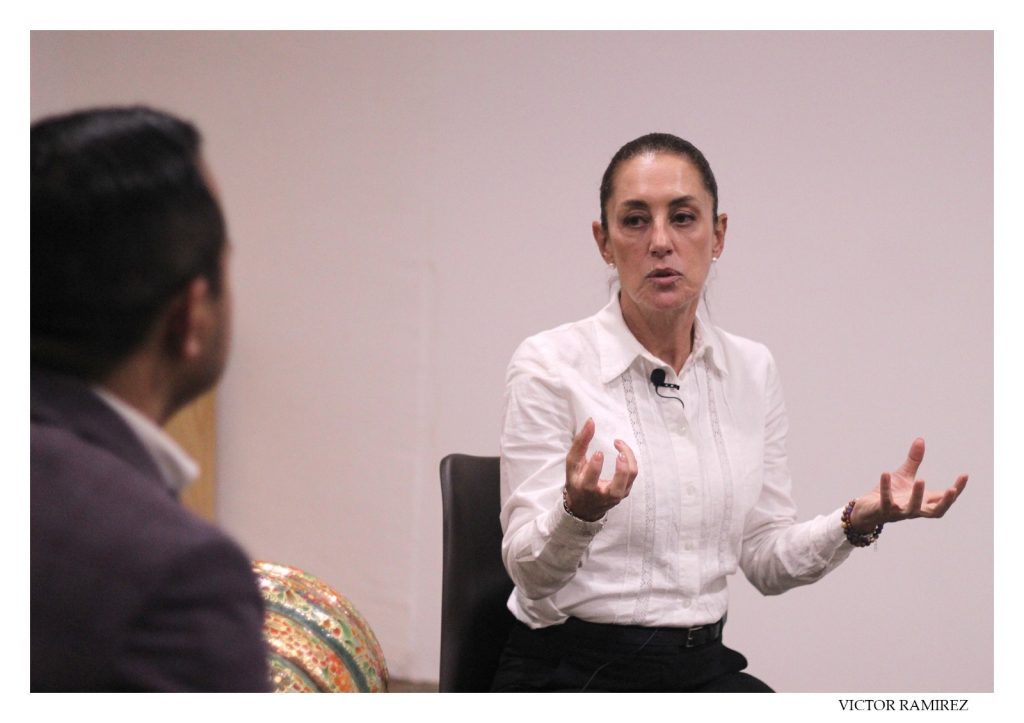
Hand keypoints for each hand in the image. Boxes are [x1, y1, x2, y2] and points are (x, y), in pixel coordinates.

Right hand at [563, 418, 637, 521]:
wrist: (584, 506)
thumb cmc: (577, 481)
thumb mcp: (573, 464)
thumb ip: (580, 442)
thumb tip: (591, 421)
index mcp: (586, 489)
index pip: (592, 480)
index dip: (596, 466)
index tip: (599, 452)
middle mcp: (604, 495)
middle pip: (618, 485)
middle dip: (621, 468)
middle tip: (619, 451)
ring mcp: (617, 495)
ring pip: (630, 477)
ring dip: (629, 458)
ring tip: (619, 444)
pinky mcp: (625, 492)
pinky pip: (632, 474)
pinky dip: (630, 460)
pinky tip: (622, 452)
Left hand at [849, 438, 967, 532]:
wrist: (868, 509)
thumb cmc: (891, 494)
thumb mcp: (904, 475)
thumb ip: (914, 461)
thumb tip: (920, 440)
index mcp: (923, 502)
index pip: (945, 499)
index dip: (957, 489)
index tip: (965, 475)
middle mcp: (914, 510)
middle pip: (936, 512)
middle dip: (945, 502)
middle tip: (951, 489)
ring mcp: (899, 512)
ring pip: (912, 508)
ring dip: (917, 495)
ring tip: (920, 479)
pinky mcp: (882, 510)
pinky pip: (885, 500)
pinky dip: (885, 487)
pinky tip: (885, 473)